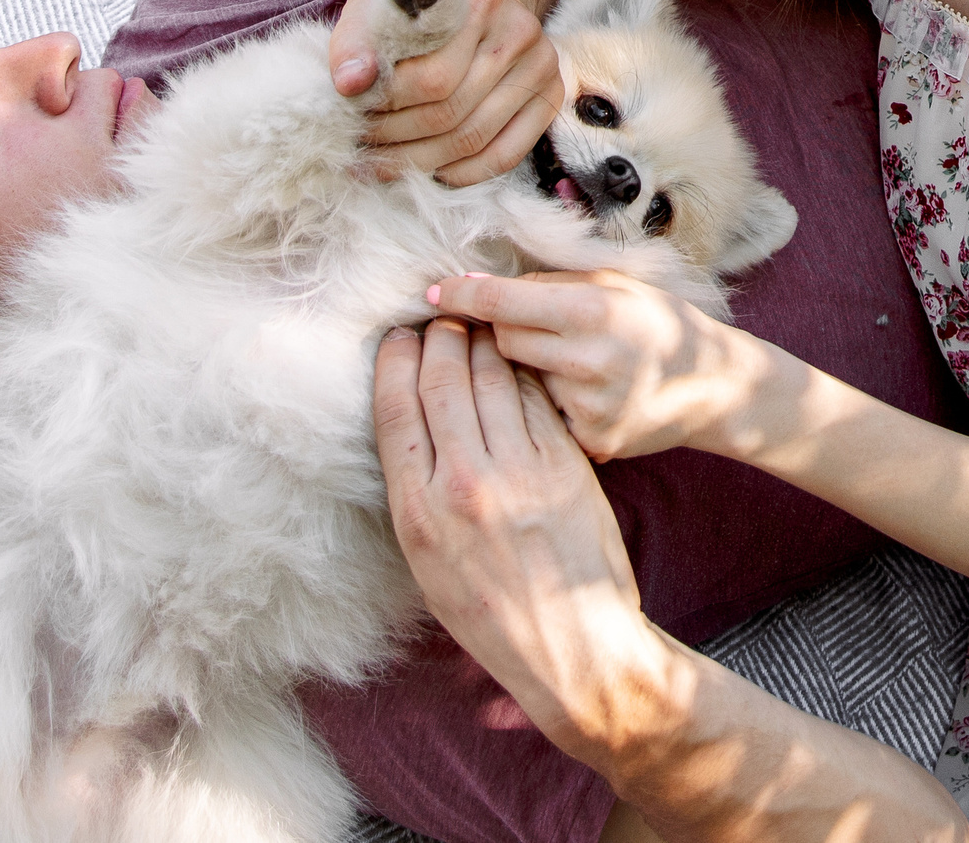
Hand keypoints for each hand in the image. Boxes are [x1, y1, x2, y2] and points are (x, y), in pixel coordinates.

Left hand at [329, 0, 564, 185]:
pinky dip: (463, 173)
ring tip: (380, 161)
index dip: (383, 104)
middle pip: (450, 112)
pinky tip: (430, 170)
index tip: (350, 110)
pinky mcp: (549, 93)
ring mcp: (540, 64)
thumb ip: (359, 31)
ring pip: (473, 138)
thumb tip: (348, 83)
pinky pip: (506, 154)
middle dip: (394, 136)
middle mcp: (518, 30)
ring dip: (419, 161)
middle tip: (358, 141)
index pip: (429, 78)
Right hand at [372, 319, 670, 756]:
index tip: (398, 336)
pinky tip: (516, 359)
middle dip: (437, 336)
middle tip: (439, 317)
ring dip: (480, 342)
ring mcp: (518, 473)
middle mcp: (463, 485)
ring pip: (490, 378)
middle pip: (441, 379)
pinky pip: (533, 400)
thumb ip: (414, 492)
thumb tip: (408, 424)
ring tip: (475, 327)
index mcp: (417, 511)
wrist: (573, 650)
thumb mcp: (426, 562)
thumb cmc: (491, 612)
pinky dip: (520, 371)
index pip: (395, 406)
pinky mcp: (564, 468)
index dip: (394, 359)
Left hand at [425, 271, 775, 462]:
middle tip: (519, 327)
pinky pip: (543, 417)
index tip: (430, 295)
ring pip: (518, 383)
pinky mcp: (592, 443)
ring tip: (563, 362)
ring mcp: (590, 408)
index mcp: (594, 310)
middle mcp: (590, 360)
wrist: (714, 386)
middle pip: (501, 345)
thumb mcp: (610, 284)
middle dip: (501, 333)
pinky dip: (550, 404)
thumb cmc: (655, 321)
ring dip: (526, 370)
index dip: (461, 297)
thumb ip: (545, 284)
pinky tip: (581, 395)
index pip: (502, 303)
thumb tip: (475, 285)